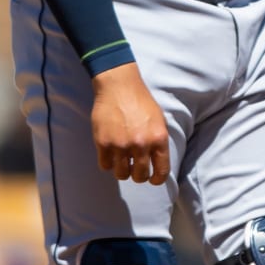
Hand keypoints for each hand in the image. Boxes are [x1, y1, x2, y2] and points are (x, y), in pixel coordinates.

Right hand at [91, 64, 170, 185]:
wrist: (119, 85)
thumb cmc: (140, 100)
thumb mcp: (159, 119)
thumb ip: (158, 142)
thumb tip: (157, 162)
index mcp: (158, 138)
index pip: (161, 172)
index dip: (156, 179)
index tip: (152, 178)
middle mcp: (141, 144)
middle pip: (140, 176)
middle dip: (138, 174)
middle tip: (134, 167)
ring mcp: (121, 145)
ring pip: (121, 174)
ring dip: (122, 170)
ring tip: (121, 160)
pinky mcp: (103, 143)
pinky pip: (106, 165)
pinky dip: (108, 162)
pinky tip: (110, 153)